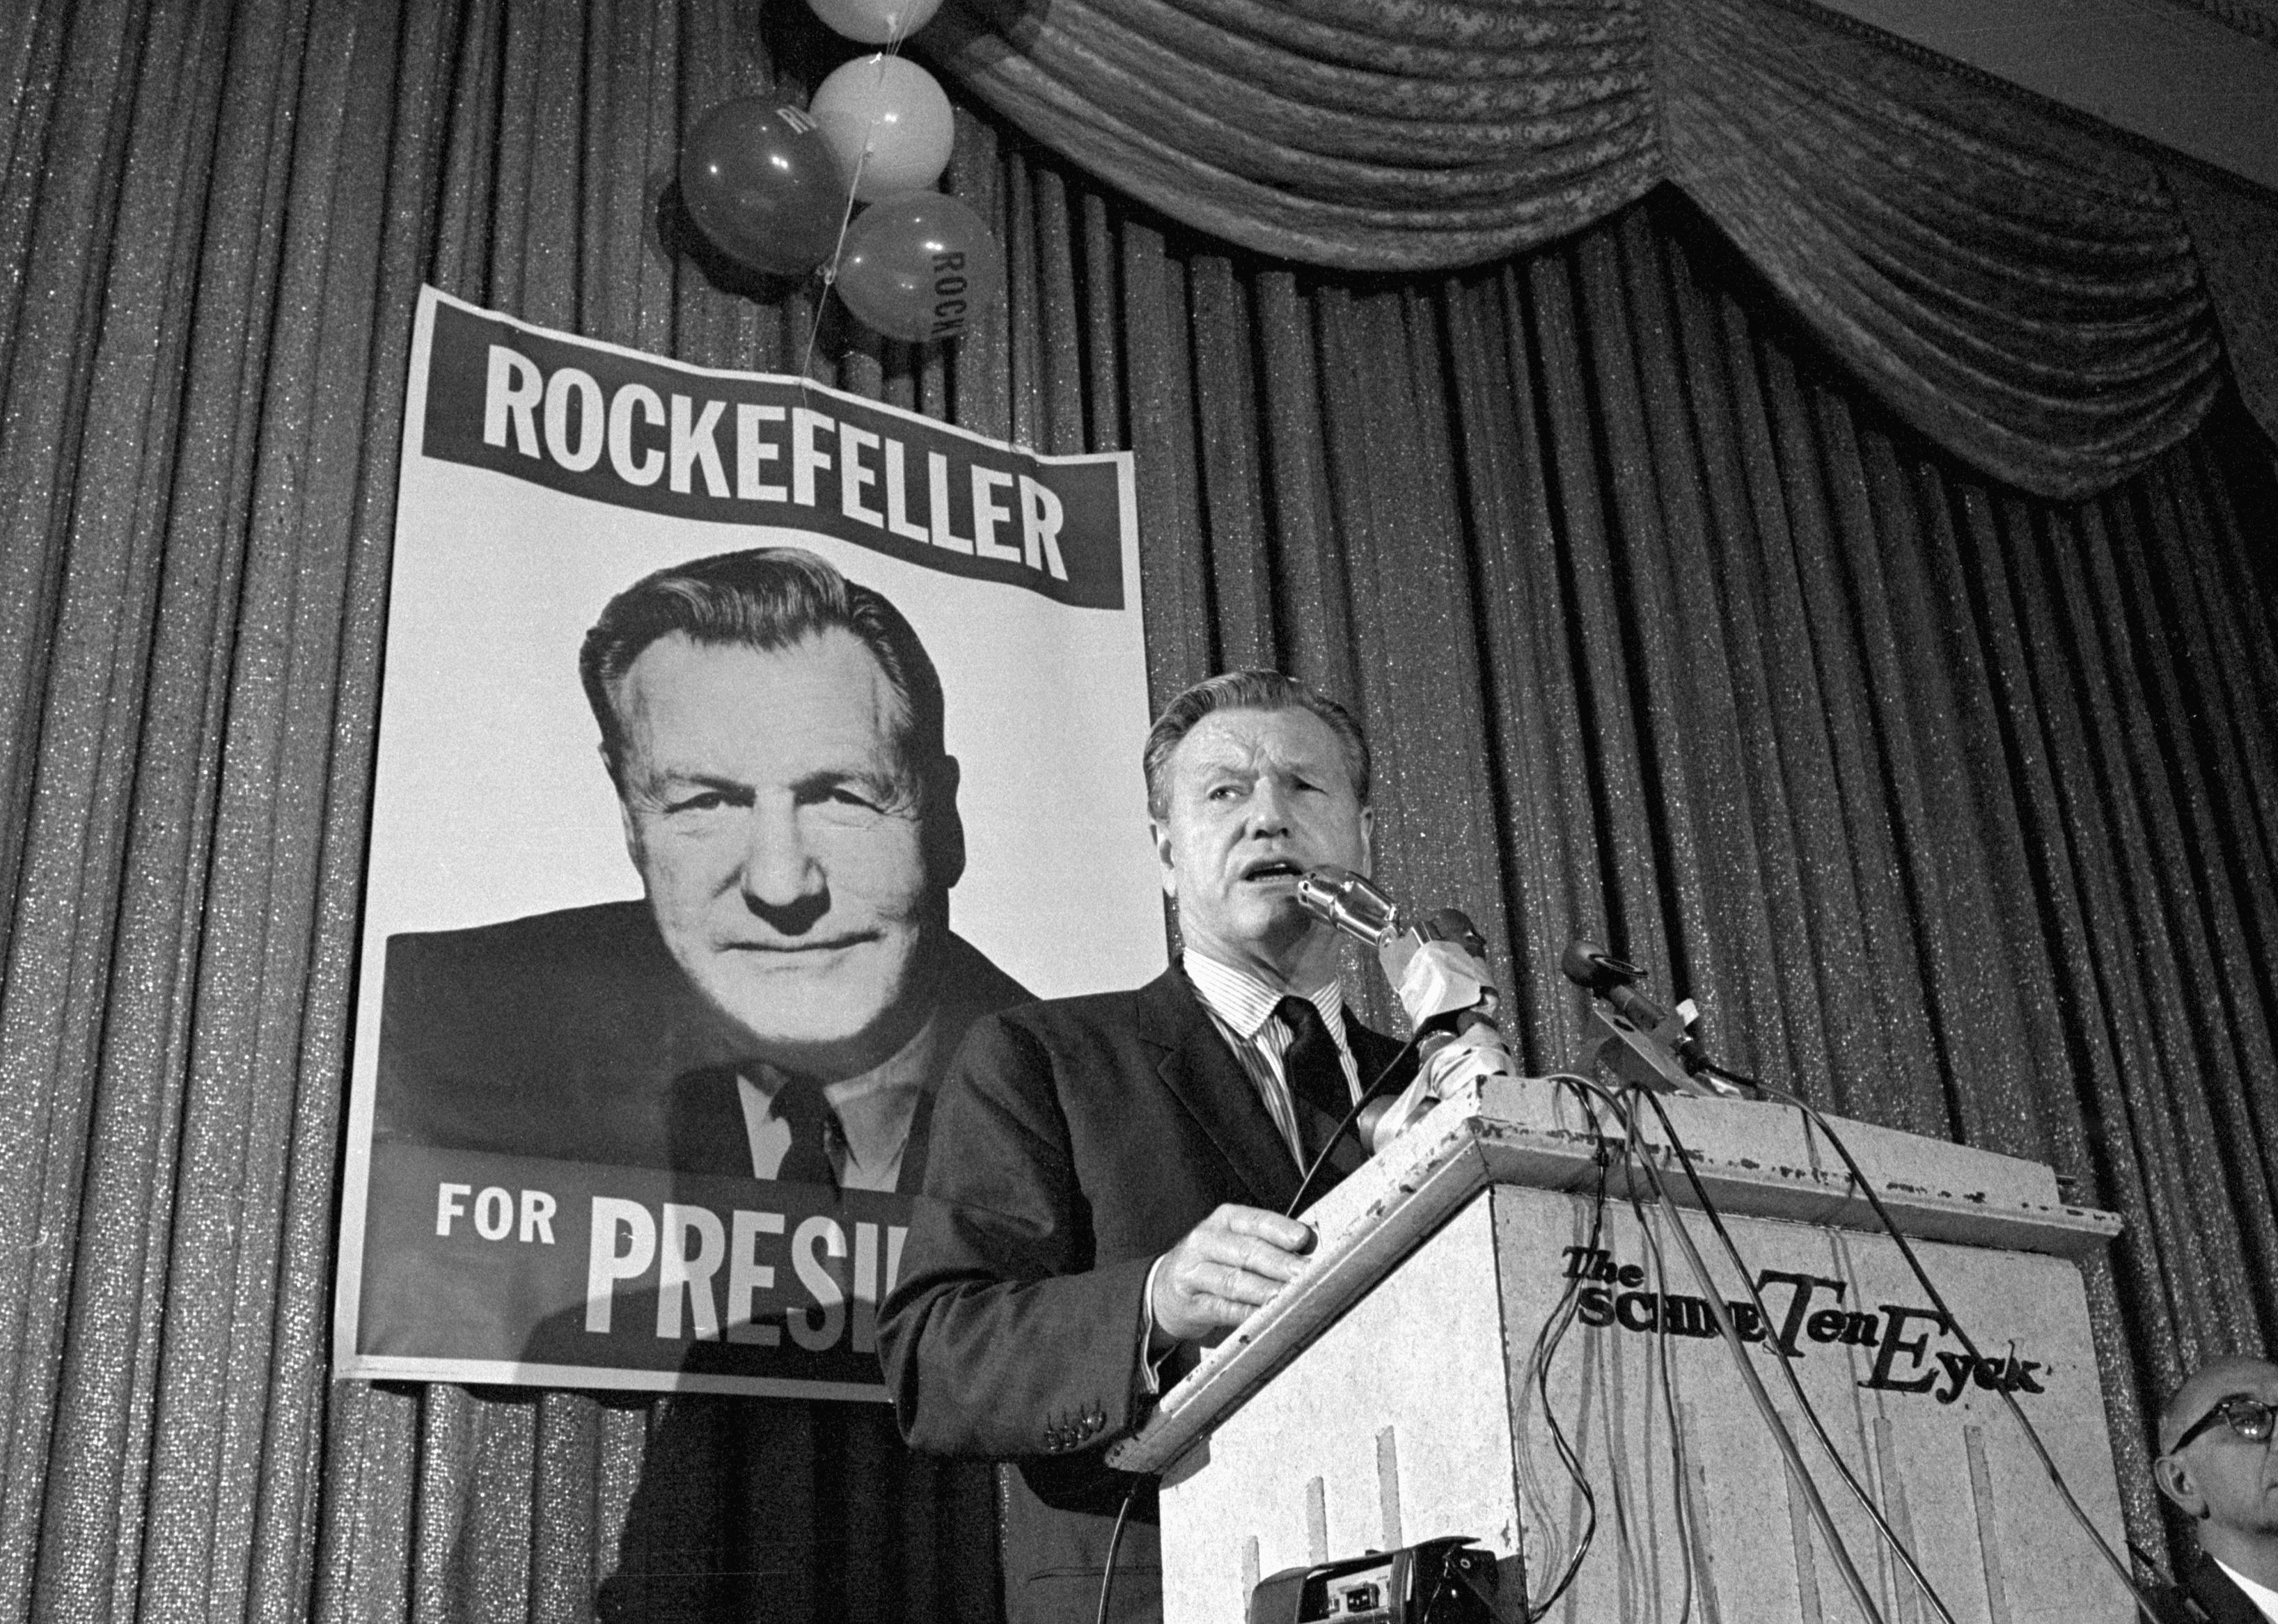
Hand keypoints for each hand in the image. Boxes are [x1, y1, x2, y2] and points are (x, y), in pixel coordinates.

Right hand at [1148, 1204, 1314, 1348]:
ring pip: (1233, 1281)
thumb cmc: (1216, 1262)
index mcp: (1223, 1220)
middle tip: (1305, 1273)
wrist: (1165, 1289)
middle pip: (1246, 1251)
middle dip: (1279, 1263)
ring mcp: (1193, 1273)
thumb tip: (1311, 1248)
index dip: (1279, 1229)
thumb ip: (1268, 1243)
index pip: (1254, 1221)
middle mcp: (1204, 1241)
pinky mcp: (1190, 1303)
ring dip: (1263, 1290)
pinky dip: (1245, 1313)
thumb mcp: (1235, 1242)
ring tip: (1288, 1296)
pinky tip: (1264, 1317)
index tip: (1303, 1239)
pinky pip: (1221, 1308)